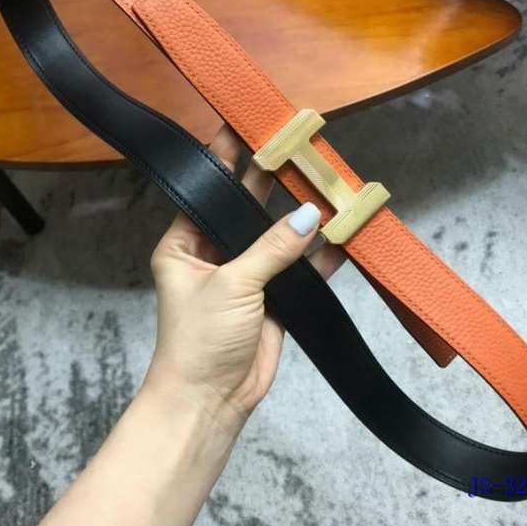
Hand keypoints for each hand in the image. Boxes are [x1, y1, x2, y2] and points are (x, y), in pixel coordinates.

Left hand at [146, 125, 344, 429]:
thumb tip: (310, 215)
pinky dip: (318, 256)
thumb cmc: (200, 338)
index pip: (208, 191)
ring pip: (276, 237)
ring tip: (326, 182)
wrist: (211, 401)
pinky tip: (341, 234)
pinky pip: (297, 269)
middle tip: (296, 146)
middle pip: (245, 208)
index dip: (224, 160)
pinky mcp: (272, 298)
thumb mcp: (231, 285)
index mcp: (185, 243)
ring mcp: (246, 275)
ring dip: (299, 217)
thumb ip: (271, 249)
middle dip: (270, 181)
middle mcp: (214, 253)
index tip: (244, 125)